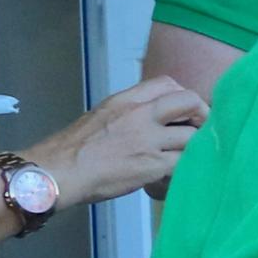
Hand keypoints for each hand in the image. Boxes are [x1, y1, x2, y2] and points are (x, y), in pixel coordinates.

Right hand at [29, 76, 208, 205]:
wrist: (56, 172)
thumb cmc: (74, 149)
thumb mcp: (103, 116)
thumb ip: (130, 113)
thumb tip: (154, 119)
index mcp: (126, 100)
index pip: (168, 83)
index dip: (183, 96)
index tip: (184, 112)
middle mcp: (140, 115)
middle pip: (190, 101)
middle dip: (202, 115)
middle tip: (198, 130)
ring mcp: (148, 140)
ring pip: (194, 136)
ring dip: (194, 147)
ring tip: (185, 157)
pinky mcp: (153, 165)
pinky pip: (185, 163)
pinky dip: (186, 169)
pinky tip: (174, 175)